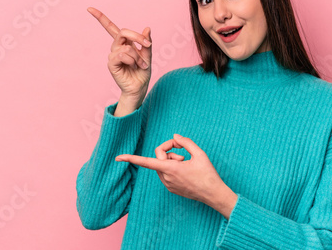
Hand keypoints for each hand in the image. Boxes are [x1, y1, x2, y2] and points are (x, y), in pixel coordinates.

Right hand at [87, 7, 151, 99]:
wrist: (139, 87)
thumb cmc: (142, 72)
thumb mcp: (148, 55)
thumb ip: (146, 43)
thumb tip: (147, 28)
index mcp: (124, 43)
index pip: (110, 28)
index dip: (100, 18)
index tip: (89, 8)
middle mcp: (117, 47)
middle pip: (122, 32)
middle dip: (137, 36)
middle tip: (147, 44)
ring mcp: (113, 55)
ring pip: (126, 46)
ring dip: (137, 56)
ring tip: (141, 65)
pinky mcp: (111, 64)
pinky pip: (121, 55)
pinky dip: (131, 60)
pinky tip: (133, 66)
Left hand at [116, 134, 235, 210]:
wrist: (214, 194)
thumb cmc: (208, 174)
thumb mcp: (199, 154)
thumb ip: (185, 142)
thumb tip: (174, 137)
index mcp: (170, 169)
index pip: (146, 162)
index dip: (131, 158)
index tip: (118, 158)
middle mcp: (166, 178)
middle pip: (158, 157)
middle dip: (168, 150)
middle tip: (183, 152)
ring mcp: (167, 184)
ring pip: (161, 165)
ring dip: (171, 160)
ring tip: (186, 163)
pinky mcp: (171, 188)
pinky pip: (165, 172)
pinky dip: (173, 167)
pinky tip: (186, 171)